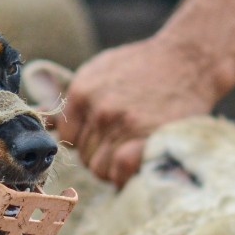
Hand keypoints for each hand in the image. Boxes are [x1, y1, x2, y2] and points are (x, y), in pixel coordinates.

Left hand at [56, 33, 227, 184]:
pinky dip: (126, 176)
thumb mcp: (102, 68)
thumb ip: (74, 96)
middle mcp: (98, 110)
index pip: (68, 138)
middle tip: (124, 142)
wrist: (190, 59)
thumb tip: (44, 120)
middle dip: (101, 154)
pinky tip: (136, 167)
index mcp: (81, 93)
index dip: (85, 141)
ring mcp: (122, 125)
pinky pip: (120, 172)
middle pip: (84, 156)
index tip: (103, 137)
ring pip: (100, 169)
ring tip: (133, 151)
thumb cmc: (145, 65)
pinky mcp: (145, 138)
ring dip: (115, 168)